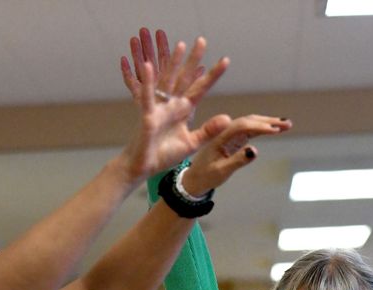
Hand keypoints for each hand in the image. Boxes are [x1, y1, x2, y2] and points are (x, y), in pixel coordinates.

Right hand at [118, 28, 231, 180]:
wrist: (144, 167)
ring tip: (180, 45)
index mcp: (184, 110)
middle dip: (193, 60)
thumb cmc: (164, 154)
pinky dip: (148, 82)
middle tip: (202, 40)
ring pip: (167, 81)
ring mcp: (159, 108)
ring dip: (173, 64)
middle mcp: (172, 104)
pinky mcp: (146, 115)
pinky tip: (148, 66)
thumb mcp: (192, 143)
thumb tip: (227, 118)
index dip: (212, 75)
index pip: (201, 89)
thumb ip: (208, 131)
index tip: (226, 60)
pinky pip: (146, 96)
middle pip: (185, 78)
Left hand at [179, 115, 292, 196]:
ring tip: (286, 125)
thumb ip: (237, 161)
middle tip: (287, 123)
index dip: (259, 127)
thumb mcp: (221, 171)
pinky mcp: (234, 140)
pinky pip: (249, 131)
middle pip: (248, 121)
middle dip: (268, 121)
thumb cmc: (205, 176)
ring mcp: (230, 135)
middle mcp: (225, 132)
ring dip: (268, 123)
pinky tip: (274, 129)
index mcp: (219, 137)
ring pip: (250, 124)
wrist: (194, 178)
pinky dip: (262, 129)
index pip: (242, 127)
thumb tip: (254, 150)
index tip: (275, 130)